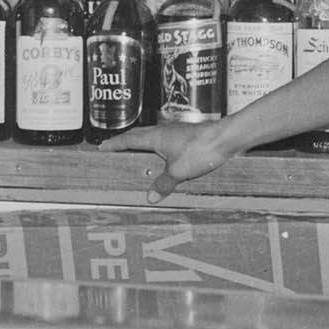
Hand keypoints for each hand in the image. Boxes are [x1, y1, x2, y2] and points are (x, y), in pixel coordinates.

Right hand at [95, 122, 231, 201]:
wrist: (226, 138)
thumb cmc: (201, 149)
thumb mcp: (179, 172)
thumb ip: (163, 184)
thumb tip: (149, 197)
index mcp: (156, 137)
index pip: (129, 139)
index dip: (115, 144)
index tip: (103, 147)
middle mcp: (163, 131)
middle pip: (139, 134)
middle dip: (125, 141)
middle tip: (115, 148)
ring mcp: (176, 131)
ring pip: (152, 135)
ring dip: (141, 142)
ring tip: (136, 151)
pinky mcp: (188, 135)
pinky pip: (165, 139)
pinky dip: (157, 145)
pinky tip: (164, 154)